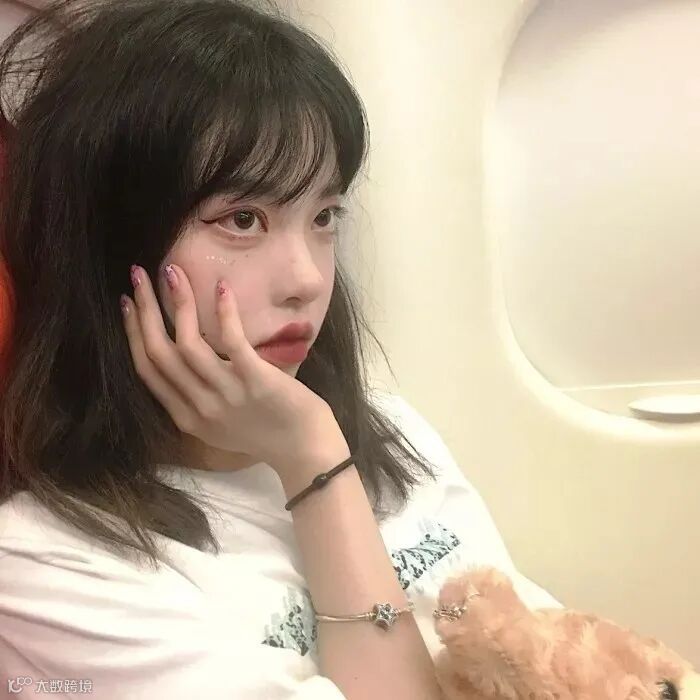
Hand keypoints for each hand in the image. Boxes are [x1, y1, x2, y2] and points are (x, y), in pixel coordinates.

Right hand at [120, 263, 346, 475]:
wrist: (305, 450)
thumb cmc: (267, 433)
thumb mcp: (219, 425)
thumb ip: (196, 400)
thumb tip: (185, 362)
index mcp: (187, 417)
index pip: (147, 370)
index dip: (133, 333)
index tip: (127, 304)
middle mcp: (200, 407)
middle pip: (159, 353)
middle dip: (143, 311)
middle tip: (137, 275)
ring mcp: (227, 394)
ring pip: (187, 344)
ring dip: (178, 303)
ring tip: (174, 272)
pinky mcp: (255, 381)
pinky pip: (232, 341)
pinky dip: (224, 312)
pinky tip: (221, 288)